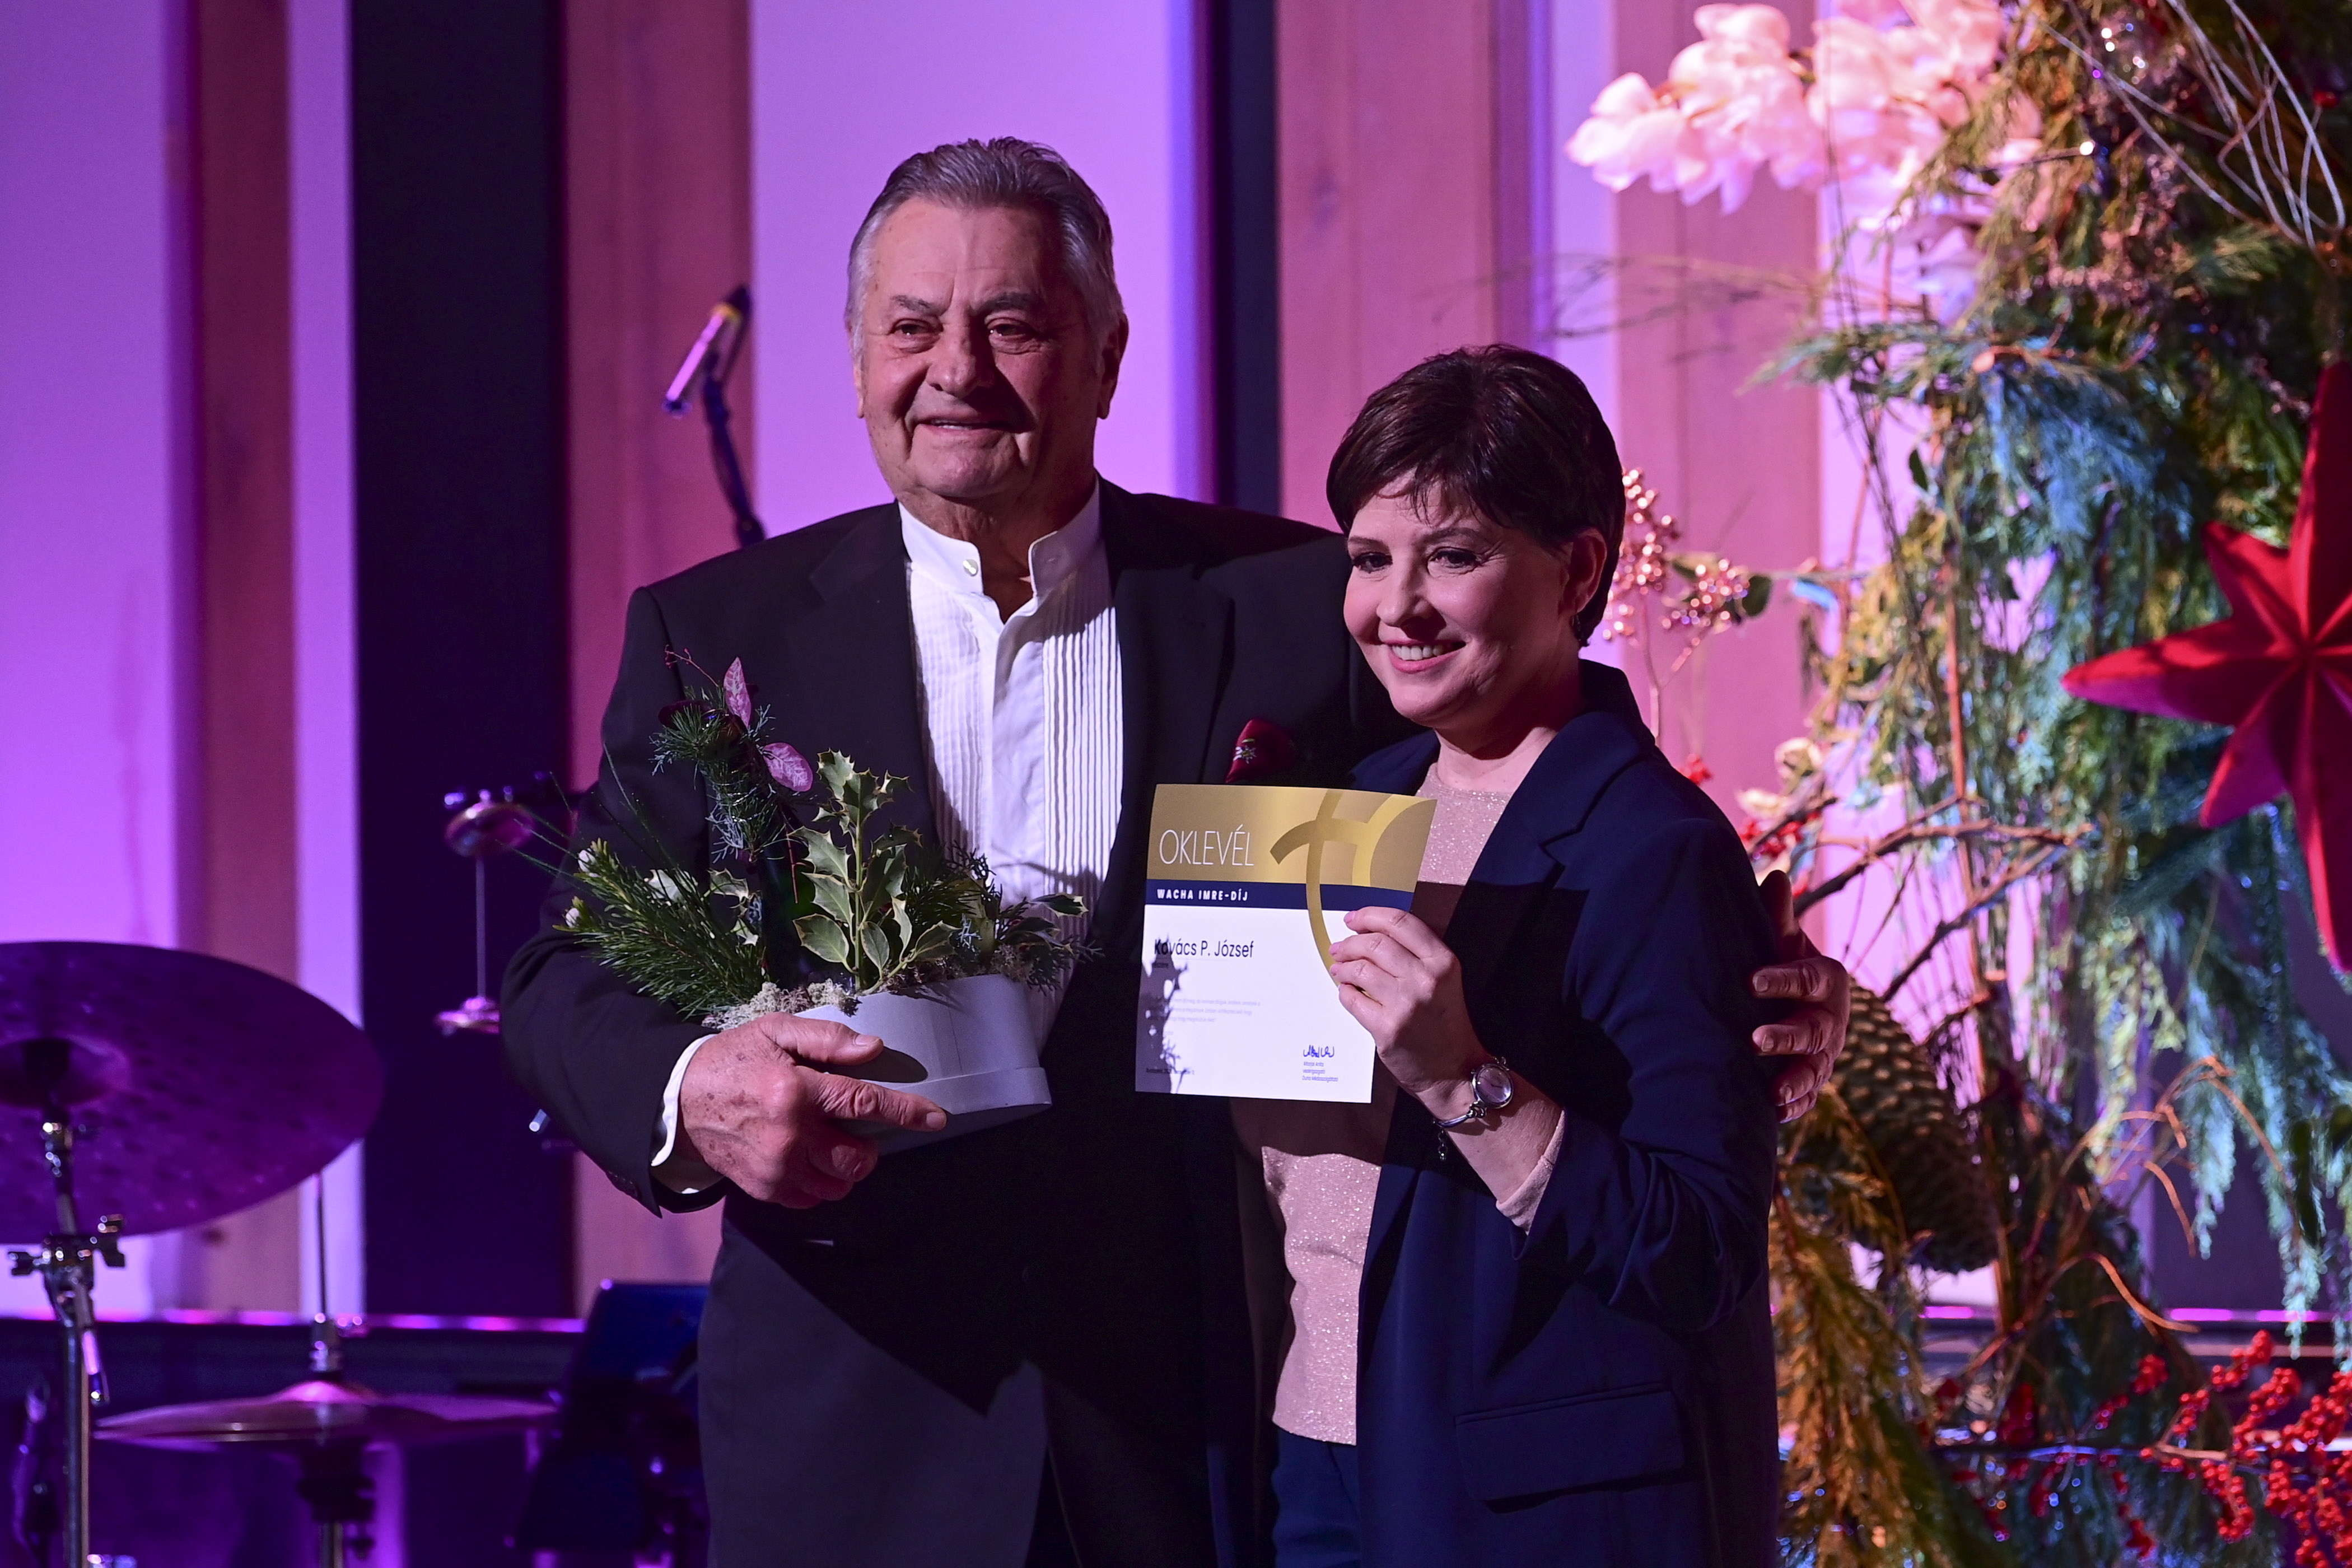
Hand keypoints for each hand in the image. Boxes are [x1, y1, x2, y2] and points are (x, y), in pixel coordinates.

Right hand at [676, 1014, 946, 1207]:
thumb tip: (874, 1049)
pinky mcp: (763, 1189)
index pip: (865, 1103)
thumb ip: (827, 1039)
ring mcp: (775, 1168)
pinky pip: (811, 1199)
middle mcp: (788, 1136)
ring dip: (846, 1168)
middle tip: (854, 1128)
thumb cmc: (733, 1060)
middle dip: (869, 1147)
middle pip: (857, 1159)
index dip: (907, 1112)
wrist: (678, 1100)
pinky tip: (807, 1158)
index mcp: (793, 1091)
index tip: (937, 1118)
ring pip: (838, 1185)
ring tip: (829, 1143)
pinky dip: (819, 1183)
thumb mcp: (775, 1032)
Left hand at [1329, 905, 1482, 1109]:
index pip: (1401, 922)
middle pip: (1375, 943)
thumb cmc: (1446, 1024)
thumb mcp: (1444, 979)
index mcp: (1443, 962)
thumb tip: (1369, 934)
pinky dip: (1344, 992)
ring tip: (1339, 970)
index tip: (1353, 919)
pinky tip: (1347, 992)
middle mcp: (1426, 979)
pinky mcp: (1387, 1028)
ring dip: (1343, 967)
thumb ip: (1415, 955)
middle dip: (1350, 942)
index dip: (1370, 915)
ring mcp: (1406, 1005)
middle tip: (1340, 948)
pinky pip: (1352, 1000)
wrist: (1454, 1071)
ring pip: (1359, 969)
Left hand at [1750, 869, 1850, 1122]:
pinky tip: (1773, 1111)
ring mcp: (1825, 1053)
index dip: (1783, 979)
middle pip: (1814, 1029)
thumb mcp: (1779, 939)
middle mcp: (1832, 1018)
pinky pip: (1809, 1097)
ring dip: (1794, 1080)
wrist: (1790, 1002)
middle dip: (1786, 1035)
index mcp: (1827, 980)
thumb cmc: (1780, 962)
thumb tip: (1776, 875)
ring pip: (1815, 1068)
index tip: (1750, 980)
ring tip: (1771, 1090)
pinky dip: (1794, 1105)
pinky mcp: (1812, 1080)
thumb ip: (1775, 915)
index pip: (1809, 978)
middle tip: (1753, 1039)